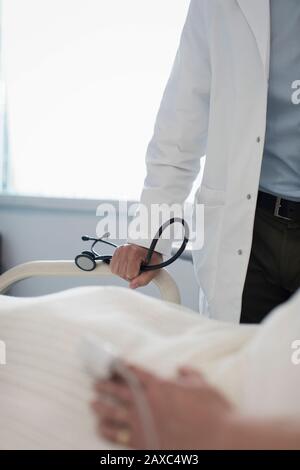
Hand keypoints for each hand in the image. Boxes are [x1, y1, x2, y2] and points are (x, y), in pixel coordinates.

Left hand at [91, 365, 234, 448]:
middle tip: (96, 383)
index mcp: (160, 386)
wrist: (219, 440)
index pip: (136, 373)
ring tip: (92, 404)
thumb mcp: (202, 384)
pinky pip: (118, 436)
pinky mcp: (143, 443)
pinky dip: (107, 431)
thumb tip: (180, 369)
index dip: (123, 367)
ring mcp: (144, 424)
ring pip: (114, 413)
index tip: (114, 364)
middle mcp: (147, 403)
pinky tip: (100, 428)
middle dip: (106, 385)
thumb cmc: (213, 411)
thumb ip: (188, 374)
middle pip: (119, 391)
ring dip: (101, 407)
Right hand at [110, 244, 162, 288]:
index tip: (142, 270)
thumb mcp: (154, 270)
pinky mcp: (116, 251)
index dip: (137, 276)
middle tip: (138, 269)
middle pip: (122, 274)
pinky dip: (119, 269)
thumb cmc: (153, 258)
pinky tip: (127, 266)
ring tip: (132, 267)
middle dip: (130, 275)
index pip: (130, 275)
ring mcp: (120, 250)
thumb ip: (144, 280)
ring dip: (124, 273)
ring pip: (116, 271)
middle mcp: (125, 249)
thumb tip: (132, 286)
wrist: (150, 247)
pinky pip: (112, 267)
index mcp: (135, 253)